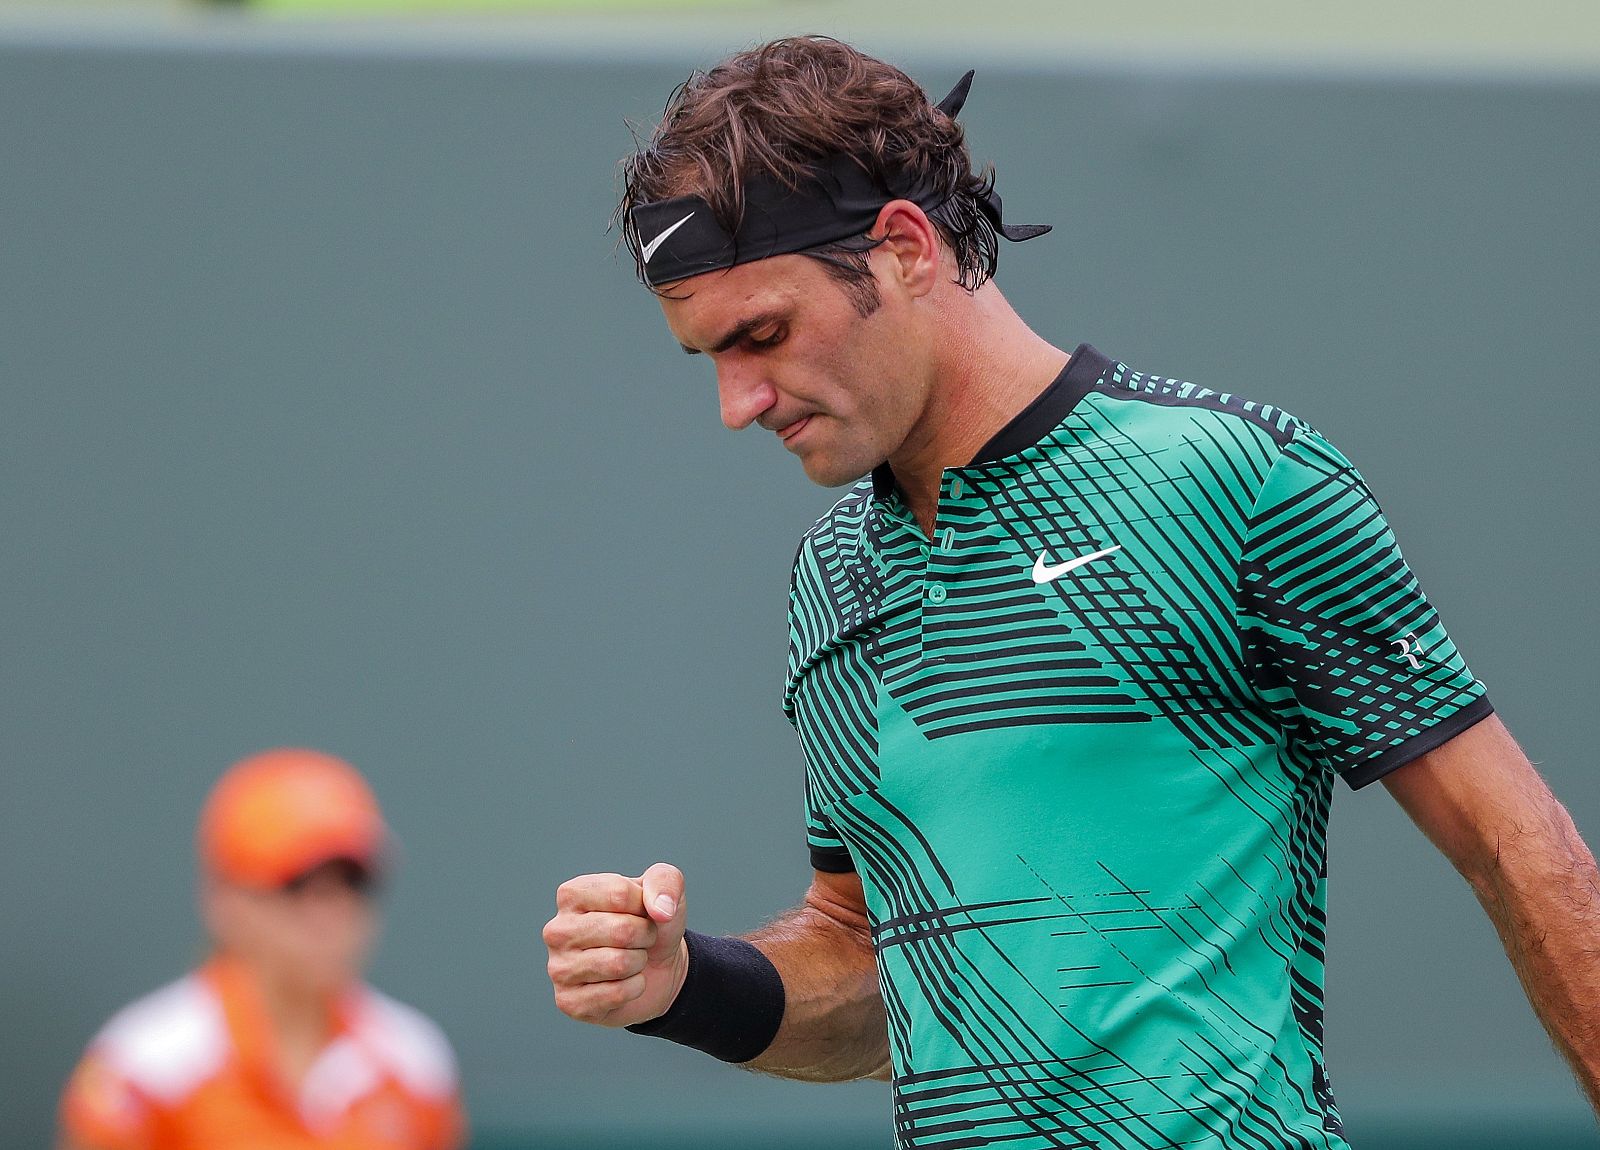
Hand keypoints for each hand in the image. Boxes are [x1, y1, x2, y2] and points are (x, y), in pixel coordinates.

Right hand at [543, 862, 688, 1027]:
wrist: (657, 968)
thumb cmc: (652, 923)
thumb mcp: (665, 889)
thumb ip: (665, 880)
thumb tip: (661, 910)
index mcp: (572, 894)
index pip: (620, 894)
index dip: (645, 905)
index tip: (642, 911)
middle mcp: (556, 930)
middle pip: (621, 930)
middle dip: (646, 936)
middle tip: (641, 939)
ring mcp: (558, 968)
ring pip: (619, 964)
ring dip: (639, 962)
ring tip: (631, 958)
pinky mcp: (568, 1002)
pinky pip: (616, 994)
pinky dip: (634, 988)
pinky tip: (623, 982)